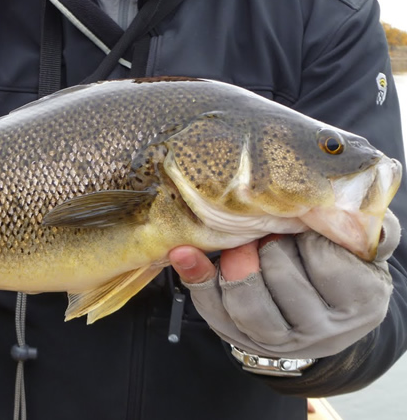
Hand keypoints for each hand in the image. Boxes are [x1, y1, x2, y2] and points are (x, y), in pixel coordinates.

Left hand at [169, 211, 399, 358]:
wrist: (322, 309)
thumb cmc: (339, 261)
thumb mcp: (358, 242)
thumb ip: (357, 224)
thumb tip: (337, 204)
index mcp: (360, 300)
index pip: (322, 255)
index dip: (303, 233)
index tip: (301, 226)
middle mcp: (323, 331)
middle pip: (279, 274)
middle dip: (268, 244)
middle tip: (270, 232)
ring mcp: (279, 341)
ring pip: (244, 299)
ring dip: (236, 261)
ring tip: (244, 244)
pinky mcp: (240, 339)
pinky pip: (212, 308)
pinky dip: (197, 277)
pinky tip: (184, 254)